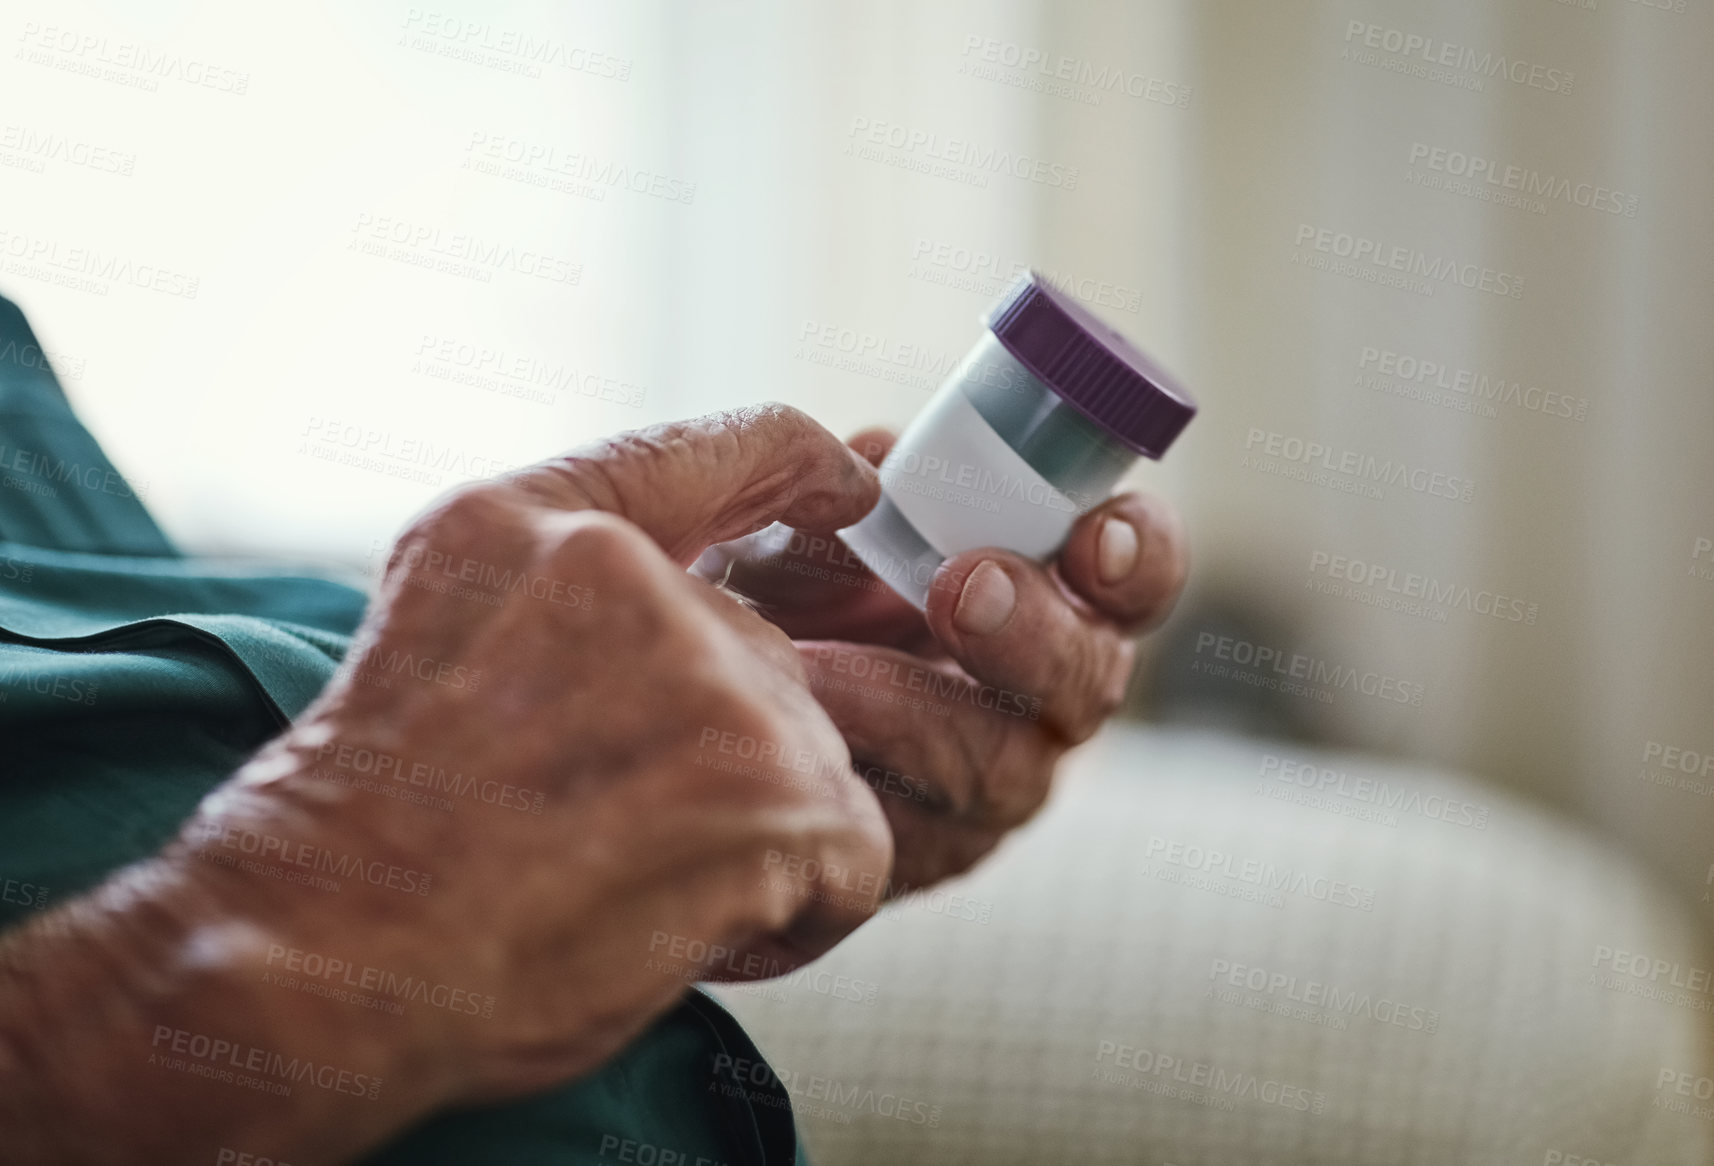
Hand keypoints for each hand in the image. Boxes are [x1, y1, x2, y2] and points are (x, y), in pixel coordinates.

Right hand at [0, 405, 892, 1163]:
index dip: (796, 464)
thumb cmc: (347, 846)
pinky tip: (696, 933)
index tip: (846, 487)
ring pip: (809, 755)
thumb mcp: (428, 648)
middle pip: (761, 652)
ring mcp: (700, 670)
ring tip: (627, 891)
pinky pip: (854, 849)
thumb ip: (557, 602)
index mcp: (520, 526)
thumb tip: (696, 620)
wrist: (306, 970)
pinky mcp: (766, 783)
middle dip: (719, 754)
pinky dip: (802, 909)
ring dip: (749, 837)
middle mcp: (616, 572)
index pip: (708, 448)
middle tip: (608, 835)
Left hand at [709, 429, 1187, 891]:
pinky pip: (916, 840)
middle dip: (1033, 634)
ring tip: (813, 667)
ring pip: (1004, 770)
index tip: (1090, 538)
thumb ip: (845, 488)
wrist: (701, 707)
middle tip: (959, 590)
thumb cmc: (773, 596)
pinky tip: (791, 740)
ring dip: (911, 710)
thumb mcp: (797, 523)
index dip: (1138, 553)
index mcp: (1046, 590)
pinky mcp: (923, 858)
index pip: (1136, 571)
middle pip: (1092, 679)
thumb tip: (876, 459)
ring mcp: (992, 785)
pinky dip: (851, 783)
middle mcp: (1040, 694)